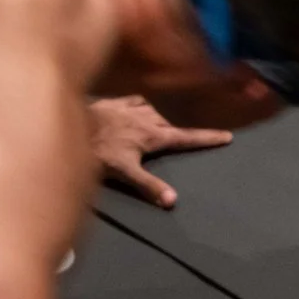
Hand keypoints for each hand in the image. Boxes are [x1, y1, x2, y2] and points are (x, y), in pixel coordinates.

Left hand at [90, 97, 233, 209]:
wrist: (71, 123)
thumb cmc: (98, 150)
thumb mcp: (125, 172)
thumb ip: (149, 186)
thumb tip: (174, 200)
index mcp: (152, 135)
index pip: (186, 137)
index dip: (207, 138)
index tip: (227, 135)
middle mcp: (145, 118)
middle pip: (173, 122)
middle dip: (188, 126)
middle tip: (202, 127)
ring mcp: (130, 107)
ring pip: (156, 108)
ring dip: (165, 113)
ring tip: (170, 118)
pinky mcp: (115, 101)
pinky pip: (135, 98)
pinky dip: (143, 102)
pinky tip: (140, 103)